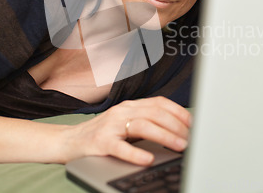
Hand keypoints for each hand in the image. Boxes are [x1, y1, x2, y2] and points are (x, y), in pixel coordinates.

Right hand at [61, 96, 190, 165]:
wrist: (68, 141)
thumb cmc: (102, 135)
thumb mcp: (125, 124)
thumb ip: (145, 123)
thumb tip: (177, 132)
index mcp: (130, 106)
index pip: (159, 103)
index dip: (178, 112)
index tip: (193, 123)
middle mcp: (121, 112)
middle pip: (155, 113)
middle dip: (176, 126)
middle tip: (189, 140)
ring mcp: (110, 126)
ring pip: (142, 126)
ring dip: (164, 136)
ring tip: (178, 146)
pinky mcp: (100, 142)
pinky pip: (120, 147)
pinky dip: (136, 153)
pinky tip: (148, 159)